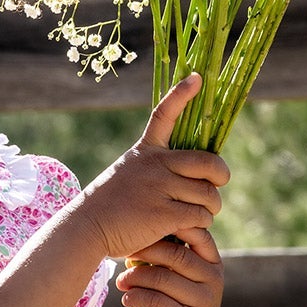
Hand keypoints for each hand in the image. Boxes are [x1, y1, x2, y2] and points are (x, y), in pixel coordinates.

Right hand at [78, 71, 229, 260]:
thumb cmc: (109, 206)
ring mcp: (159, 188)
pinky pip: (200, 215)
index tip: (198, 77)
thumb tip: (189, 176)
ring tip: (201, 214)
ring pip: (208, 194)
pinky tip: (190, 229)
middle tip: (220, 184)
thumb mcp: (127, 174)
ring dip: (211, 207)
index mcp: (145, 151)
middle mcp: (154, 165)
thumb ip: (154, 170)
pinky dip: (201, 225)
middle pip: (207, 162)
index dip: (182, 94)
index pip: (164, 114)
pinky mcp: (163, 213)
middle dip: (221, 175)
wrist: (85, 228)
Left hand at [114, 226, 223, 306]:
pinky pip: (158, 303)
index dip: (170, 226)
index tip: (142, 227)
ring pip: (163, 279)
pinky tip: (127, 299)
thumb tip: (140, 231)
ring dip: (135, 278)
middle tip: (124, 256)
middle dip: (145, 252)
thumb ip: (170, 258)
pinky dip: (137, 298)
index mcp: (213, 265)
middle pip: (176, 255)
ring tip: (121, 282)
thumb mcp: (178, 281)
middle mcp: (214, 281)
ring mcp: (206, 305)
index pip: (197, 234)